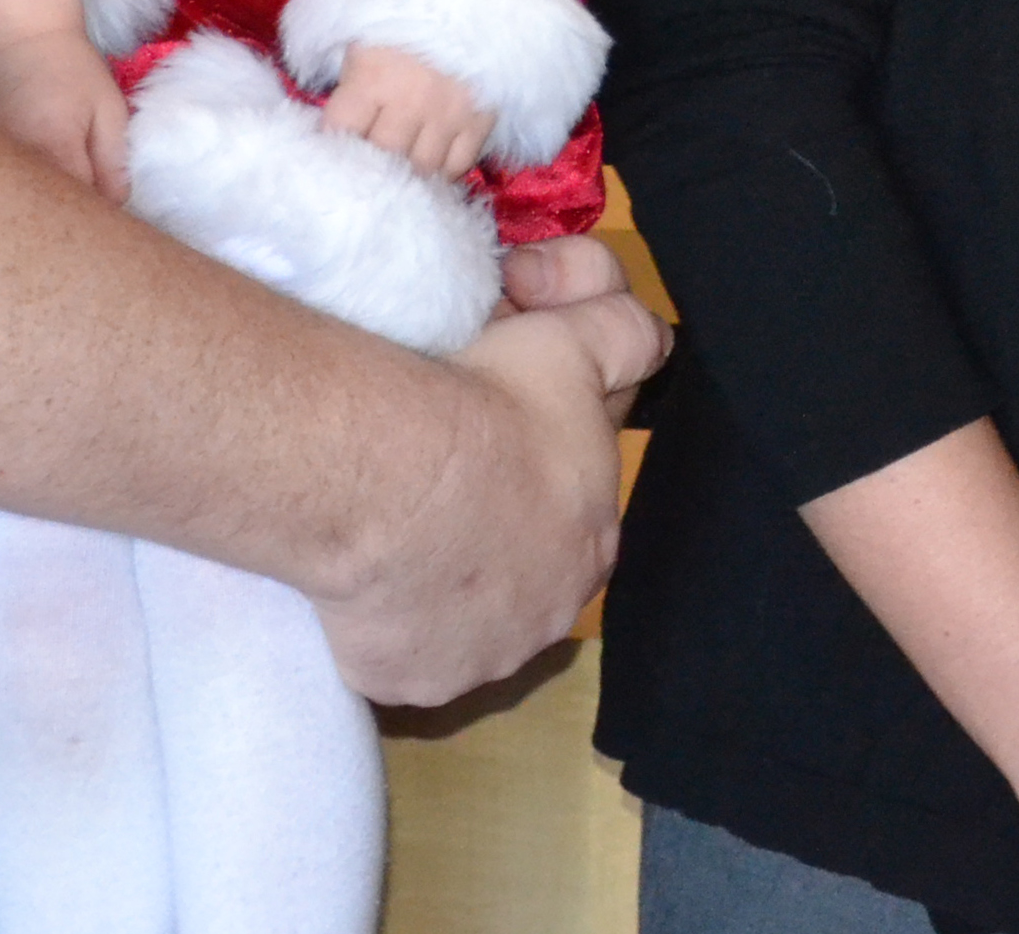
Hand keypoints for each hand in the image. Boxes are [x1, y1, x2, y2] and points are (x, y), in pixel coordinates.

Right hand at [0, 0, 128, 200]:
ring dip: (32, 207)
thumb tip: (116, 206)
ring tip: (50, 204)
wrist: (18, 37)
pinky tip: (22, 189)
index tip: (102, 222)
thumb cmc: (72, 69)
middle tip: (77, 215)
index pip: (73, 205)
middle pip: (37, 209)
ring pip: (12, 200)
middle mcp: (14, 155)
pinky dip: (9, 192)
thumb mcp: (108, 107)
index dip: (90, 217)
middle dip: (58, 219)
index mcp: (54, 145)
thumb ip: (114, 160)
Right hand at [312, 239, 669, 704]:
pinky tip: (365, 580)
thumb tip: (653, 343)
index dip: (530, 480)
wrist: (389, 477)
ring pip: (460, 621)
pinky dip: (386, 624)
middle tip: (435, 487)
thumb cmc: (488, 408)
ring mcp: (478, 658)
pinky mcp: (412, 680)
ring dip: (439, 586)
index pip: (570, 517)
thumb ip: (625, 337)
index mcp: (594, 545)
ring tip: (394, 532)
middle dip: (487, 537)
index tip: (486, 448)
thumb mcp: (577, 342)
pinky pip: (400, 653)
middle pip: (519, 575)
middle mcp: (548, 616)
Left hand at [324, 42, 495, 178]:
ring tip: (403, 172)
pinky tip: (434, 165)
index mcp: (371, 76)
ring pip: (423, 168)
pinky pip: (460, 163)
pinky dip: (444, 171)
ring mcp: (448, 112)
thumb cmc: (405, 11)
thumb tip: (336, 121)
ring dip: (409, 174)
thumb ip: (350, 77)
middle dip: (373, 166)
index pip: (340, 131)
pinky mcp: (481, 118)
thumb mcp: (366, 34)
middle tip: (371, 168)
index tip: (333, 147)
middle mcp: (409, 101)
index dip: (332, 143)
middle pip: (384, 158)